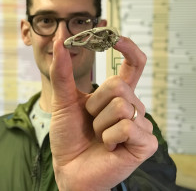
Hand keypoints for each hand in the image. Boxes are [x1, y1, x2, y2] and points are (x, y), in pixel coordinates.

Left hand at [49, 37, 157, 190]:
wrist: (70, 168)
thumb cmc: (69, 135)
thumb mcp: (63, 101)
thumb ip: (63, 71)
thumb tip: (60, 39)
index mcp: (118, 95)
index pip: (134, 65)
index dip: (128, 48)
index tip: (115, 37)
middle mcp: (132, 106)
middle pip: (118, 85)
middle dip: (95, 104)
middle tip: (90, 121)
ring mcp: (141, 124)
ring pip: (121, 106)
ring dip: (100, 123)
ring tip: (98, 136)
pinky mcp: (145, 143)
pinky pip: (126, 127)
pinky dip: (108, 138)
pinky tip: (108, 147)